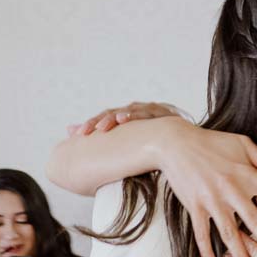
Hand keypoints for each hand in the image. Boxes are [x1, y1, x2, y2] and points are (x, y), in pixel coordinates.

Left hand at [67, 102, 185, 136]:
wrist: (188, 144)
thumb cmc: (157, 146)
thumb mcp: (129, 145)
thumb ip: (104, 138)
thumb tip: (68, 130)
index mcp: (126, 119)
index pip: (104, 119)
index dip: (89, 125)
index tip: (75, 136)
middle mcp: (136, 111)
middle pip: (111, 113)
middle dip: (96, 122)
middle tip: (83, 134)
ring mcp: (149, 110)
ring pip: (126, 111)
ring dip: (112, 118)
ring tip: (101, 128)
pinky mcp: (163, 113)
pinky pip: (146, 113)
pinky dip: (133, 115)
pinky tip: (123, 118)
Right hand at [154, 121, 256, 256]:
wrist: (176, 144)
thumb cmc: (212, 141)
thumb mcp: (242, 143)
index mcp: (247, 175)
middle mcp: (232, 190)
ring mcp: (213, 201)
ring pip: (231, 234)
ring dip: (241, 256)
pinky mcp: (195, 207)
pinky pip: (202, 234)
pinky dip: (207, 253)